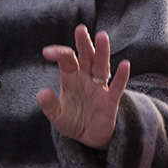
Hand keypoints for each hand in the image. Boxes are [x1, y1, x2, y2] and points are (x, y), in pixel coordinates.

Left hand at [35, 24, 130, 150]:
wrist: (88, 138)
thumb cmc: (72, 121)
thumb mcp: (56, 116)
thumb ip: (49, 105)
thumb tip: (42, 92)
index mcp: (71, 77)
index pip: (66, 60)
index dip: (58, 54)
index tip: (47, 53)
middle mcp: (86, 78)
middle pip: (86, 56)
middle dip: (83, 43)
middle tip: (80, 29)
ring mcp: (99, 87)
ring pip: (101, 66)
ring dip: (102, 52)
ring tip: (102, 36)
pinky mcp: (110, 100)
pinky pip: (117, 86)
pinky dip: (121, 76)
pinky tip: (125, 64)